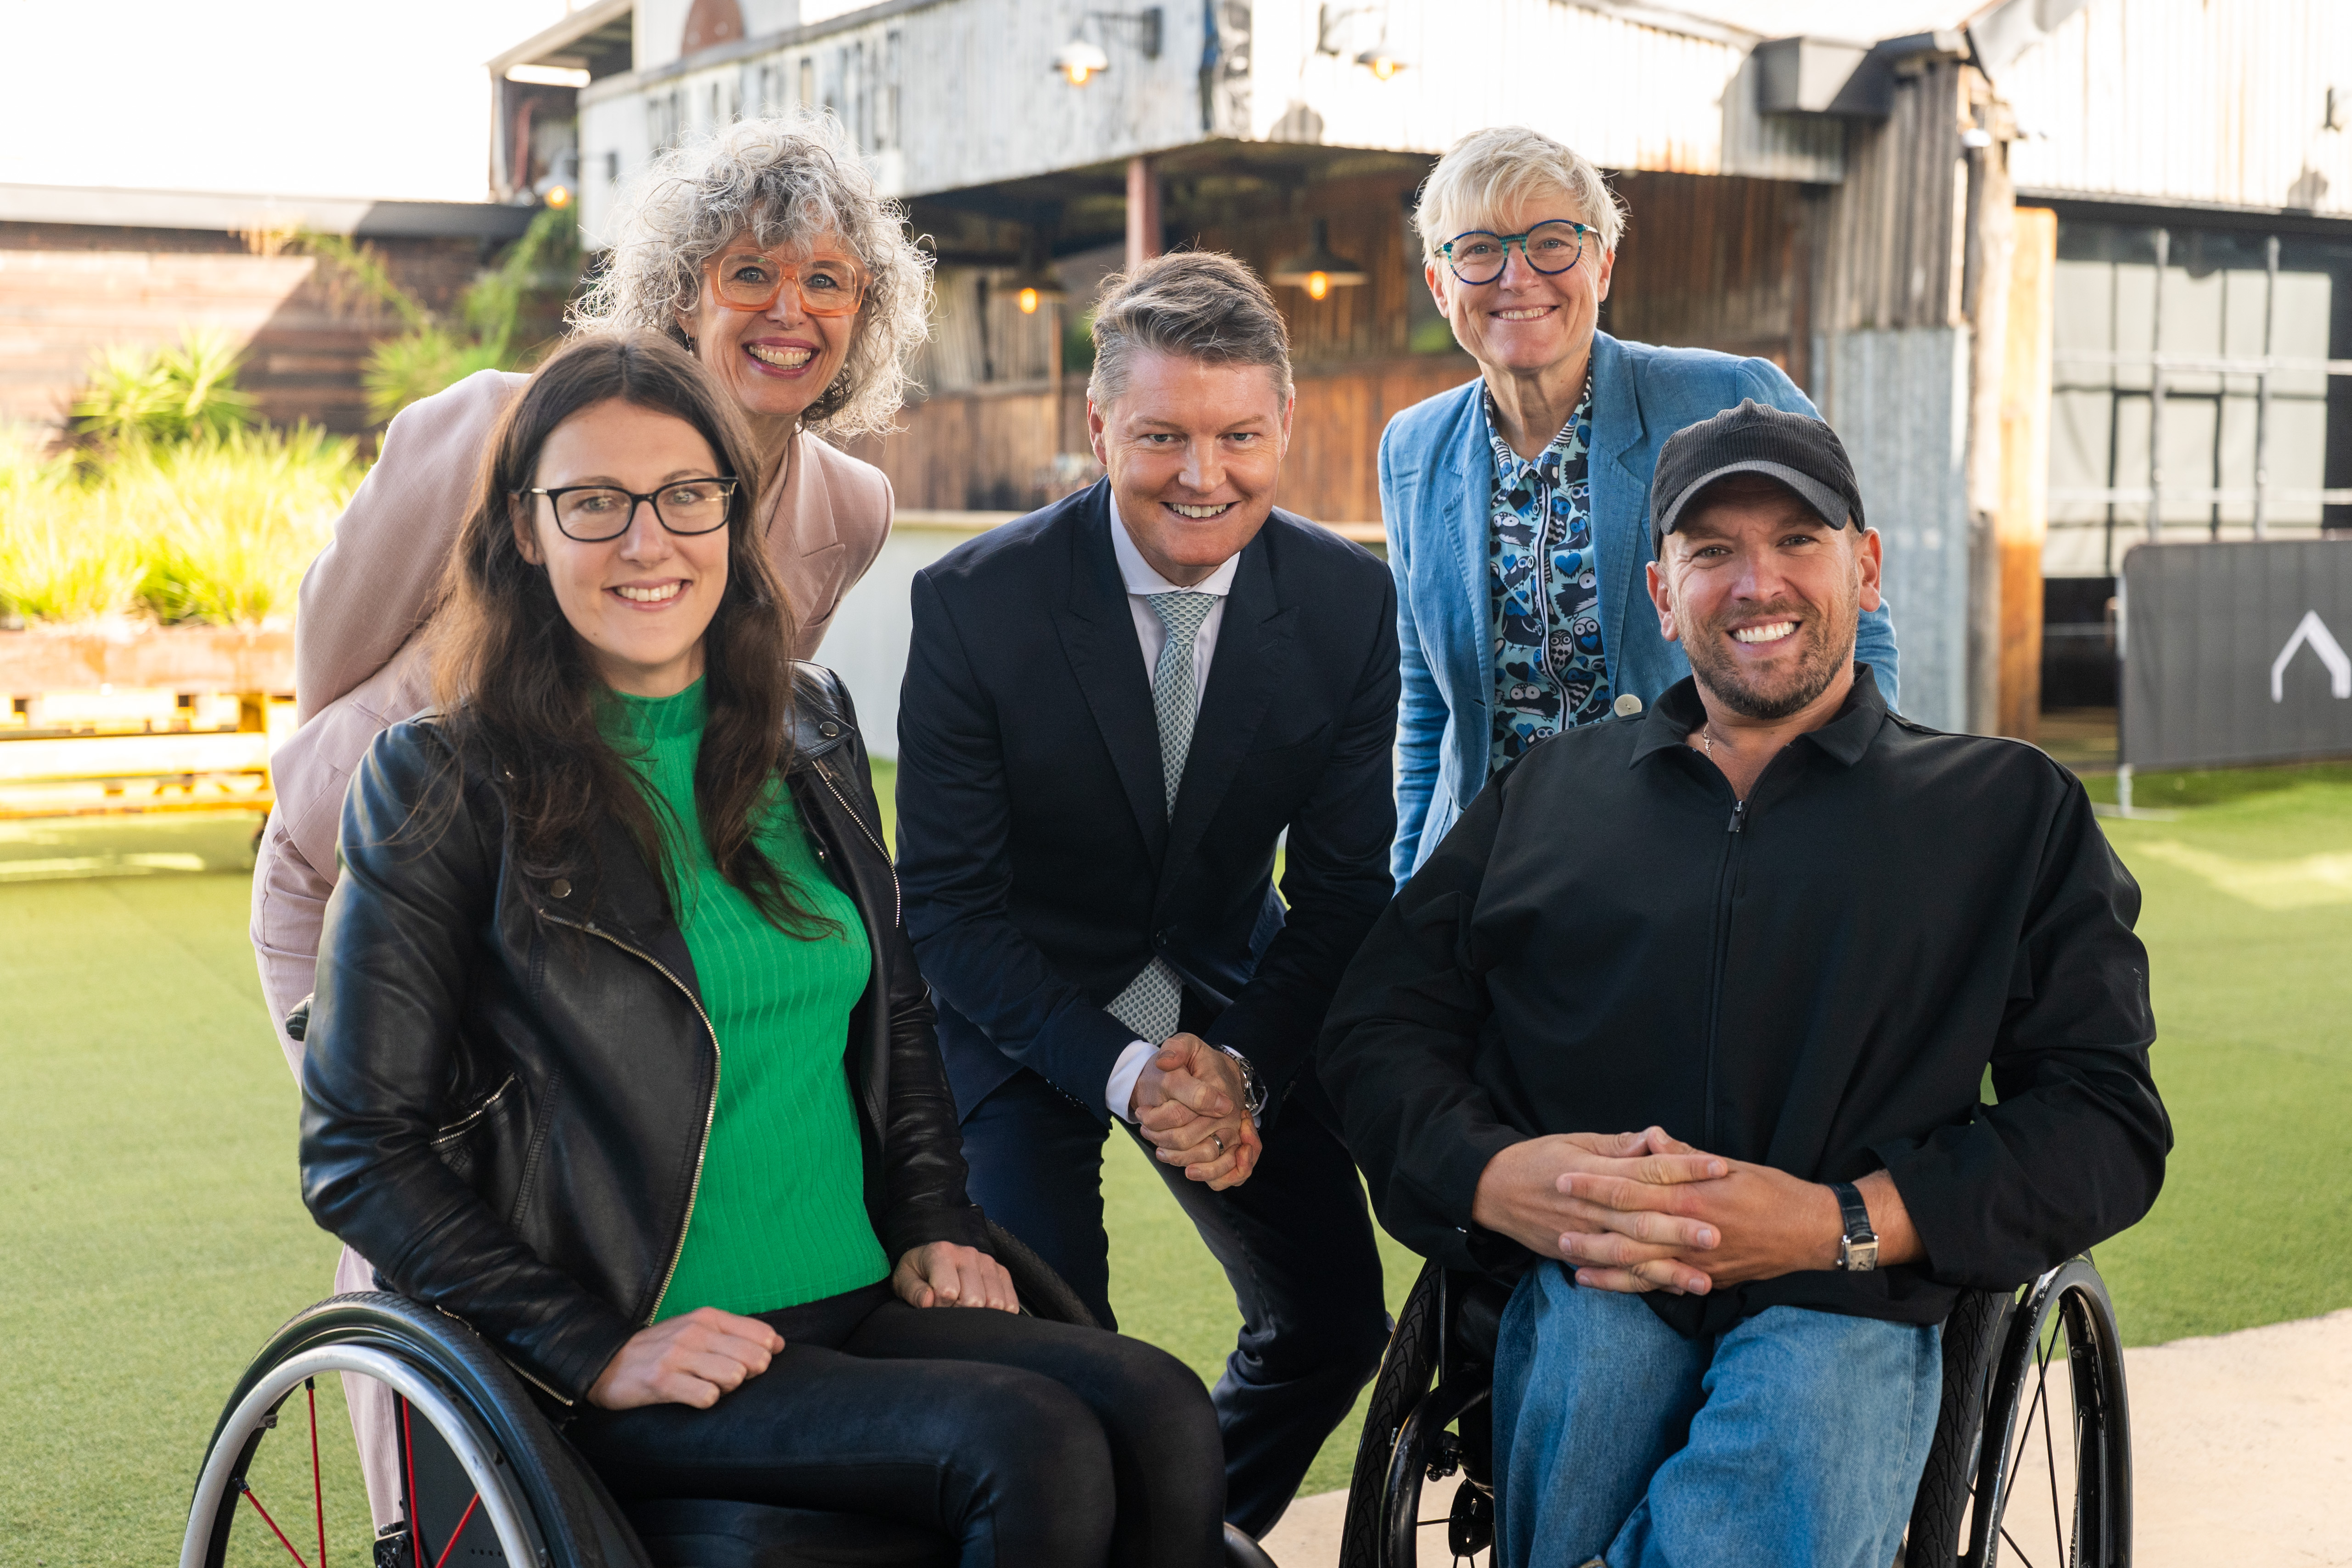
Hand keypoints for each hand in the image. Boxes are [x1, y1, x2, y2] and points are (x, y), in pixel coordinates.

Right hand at [586, 1307, 781, 1410]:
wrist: (608, 1362)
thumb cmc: (661, 1349)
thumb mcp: (697, 1330)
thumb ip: (737, 1333)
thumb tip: (778, 1343)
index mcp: (707, 1317)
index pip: (762, 1335)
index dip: (766, 1354)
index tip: (751, 1364)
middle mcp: (695, 1332)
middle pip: (754, 1358)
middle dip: (749, 1374)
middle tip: (727, 1379)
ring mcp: (678, 1356)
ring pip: (734, 1376)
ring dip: (727, 1388)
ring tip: (708, 1386)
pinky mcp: (662, 1381)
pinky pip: (706, 1397)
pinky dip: (706, 1400)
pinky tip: (692, 1396)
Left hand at [892, 1241, 1020, 1311]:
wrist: (935, 1255)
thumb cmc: (919, 1272)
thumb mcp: (904, 1279)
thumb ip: (912, 1291)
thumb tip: (928, 1302)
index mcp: (942, 1252)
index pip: (948, 1292)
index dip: (938, 1307)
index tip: (932, 1305)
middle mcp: (968, 1254)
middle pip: (975, 1300)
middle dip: (959, 1312)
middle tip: (948, 1308)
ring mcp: (988, 1262)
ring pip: (995, 1303)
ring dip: (980, 1313)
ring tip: (963, 1306)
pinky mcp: (1002, 1272)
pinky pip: (1010, 1302)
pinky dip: (999, 1313)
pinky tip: (982, 1310)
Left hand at [1130, 1035, 1257, 1188]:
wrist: (1217, 1075)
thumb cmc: (1198, 1063)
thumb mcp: (1186, 1045)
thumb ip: (1175, 1049)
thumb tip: (1164, 1062)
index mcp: (1217, 1089)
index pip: (1180, 1112)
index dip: (1156, 1117)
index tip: (1142, 1112)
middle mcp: (1229, 1115)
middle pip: (1185, 1138)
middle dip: (1159, 1137)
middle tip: (1145, 1128)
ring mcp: (1232, 1133)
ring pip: (1201, 1157)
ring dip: (1175, 1157)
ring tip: (1159, 1148)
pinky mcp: (1233, 1149)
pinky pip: (1224, 1172)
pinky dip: (1206, 1175)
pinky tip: (1187, 1170)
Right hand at [1469, 1129, 1727, 1293]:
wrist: (1493, 1190)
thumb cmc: (1539, 1159)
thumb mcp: (1576, 1141)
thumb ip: (1617, 1145)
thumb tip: (1655, 1139)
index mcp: (1595, 1170)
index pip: (1646, 1168)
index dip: (1683, 1167)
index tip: (1718, 1167)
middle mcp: (1591, 1205)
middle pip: (1641, 1216)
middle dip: (1680, 1227)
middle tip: (1718, 1234)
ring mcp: (1583, 1235)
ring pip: (1630, 1253)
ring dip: (1668, 1267)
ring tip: (1704, 1278)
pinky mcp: (1577, 1256)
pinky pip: (1614, 1273)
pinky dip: (1642, 1283)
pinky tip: (1672, 1289)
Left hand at [1553, 1131, 1920, 1293]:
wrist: (1812, 1232)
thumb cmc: (1772, 1191)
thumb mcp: (1728, 1165)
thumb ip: (1683, 1157)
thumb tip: (1651, 1139)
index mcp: (1692, 1196)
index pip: (1632, 1190)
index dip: (1596, 1185)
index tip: (1564, 1178)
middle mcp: (1691, 1233)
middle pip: (1627, 1232)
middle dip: (1587, 1227)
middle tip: (1552, 1222)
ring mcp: (1697, 1262)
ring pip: (1638, 1266)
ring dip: (1599, 1262)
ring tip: (1566, 1257)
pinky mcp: (1705, 1281)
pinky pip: (1658, 1286)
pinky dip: (1626, 1286)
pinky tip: (1599, 1283)